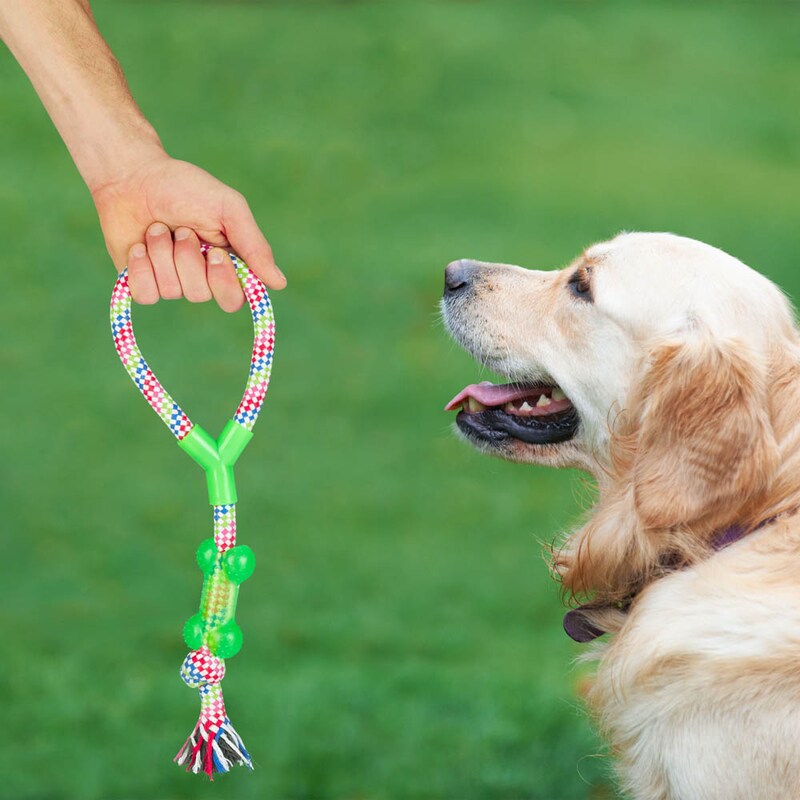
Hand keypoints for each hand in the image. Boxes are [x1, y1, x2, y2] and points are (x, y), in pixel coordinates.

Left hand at [91, 151, 285, 310]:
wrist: (131, 175)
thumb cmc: (184, 187)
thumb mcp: (228, 209)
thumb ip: (254, 246)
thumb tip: (280, 283)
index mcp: (227, 262)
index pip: (235, 297)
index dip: (224, 281)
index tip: (214, 253)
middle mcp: (200, 276)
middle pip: (201, 295)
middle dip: (187, 259)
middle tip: (182, 230)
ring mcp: (170, 281)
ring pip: (172, 291)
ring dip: (162, 253)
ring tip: (158, 228)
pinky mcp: (141, 282)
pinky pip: (146, 294)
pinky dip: (141, 267)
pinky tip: (139, 245)